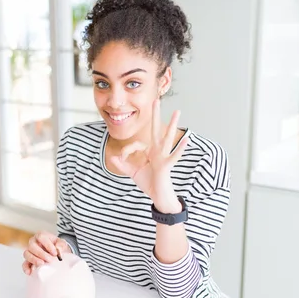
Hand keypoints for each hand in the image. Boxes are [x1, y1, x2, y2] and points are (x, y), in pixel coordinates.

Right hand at [22, 231, 70, 274]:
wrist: (55, 253)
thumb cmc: (57, 246)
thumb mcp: (62, 243)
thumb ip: (61, 245)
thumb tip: (58, 249)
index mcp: (41, 235)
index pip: (40, 237)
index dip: (47, 245)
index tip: (55, 253)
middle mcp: (33, 242)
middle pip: (32, 246)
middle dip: (41, 254)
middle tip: (50, 260)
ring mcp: (29, 251)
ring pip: (26, 254)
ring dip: (34, 260)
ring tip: (42, 264)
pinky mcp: (28, 260)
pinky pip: (24, 264)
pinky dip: (26, 268)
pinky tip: (31, 272)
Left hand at [110, 98, 187, 212]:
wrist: (158, 197)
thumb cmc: (149, 184)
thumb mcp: (132, 172)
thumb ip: (123, 164)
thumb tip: (113, 157)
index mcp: (150, 152)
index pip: (137, 144)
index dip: (127, 150)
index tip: (122, 157)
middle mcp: (158, 151)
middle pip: (156, 130)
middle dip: (155, 115)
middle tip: (156, 100)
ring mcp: (163, 157)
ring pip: (167, 138)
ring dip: (172, 125)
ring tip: (178, 112)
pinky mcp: (166, 166)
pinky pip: (174, 156)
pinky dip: (180, 148)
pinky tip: (186, 139)